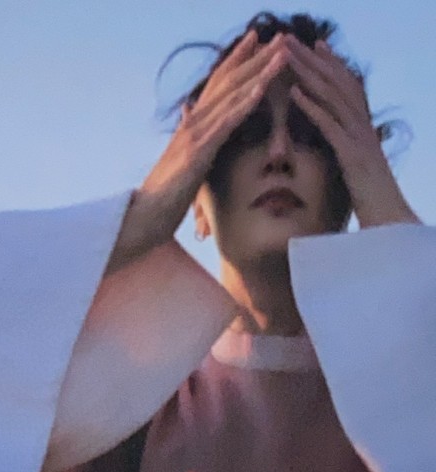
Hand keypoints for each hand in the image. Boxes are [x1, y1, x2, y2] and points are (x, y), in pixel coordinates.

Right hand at [111, 30, 289, 268]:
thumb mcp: (180, 158)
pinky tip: (262, 88)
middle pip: (228, 81)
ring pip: (231, 96)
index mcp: (192, 124)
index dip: (237, 59)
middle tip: (281, 36)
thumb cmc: (163, 195)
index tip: (257, 39)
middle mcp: (193, 122)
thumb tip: (187, 110)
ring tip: (282, 54)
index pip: (217, 83)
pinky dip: (245, 104)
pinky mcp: (198, 152)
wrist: (144, 217)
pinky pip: (226, 123)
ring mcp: (194, 135)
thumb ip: (188, 133)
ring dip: (259, 73)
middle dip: (256, 57)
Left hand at [285, 37, 418, 227]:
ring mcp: (359, 140)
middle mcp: (363, 128)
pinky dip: (313, 107)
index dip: (330, 66)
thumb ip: (347, 158)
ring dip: (308, 74)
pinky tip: (295, 93)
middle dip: (312, 60)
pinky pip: (331, 126)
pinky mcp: (353, 156)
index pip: (346, 89)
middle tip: (289, 39)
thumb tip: (337, 152)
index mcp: (363, 131)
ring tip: (285, 56)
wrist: (390, 228)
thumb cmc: (372, 208)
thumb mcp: (356, 176)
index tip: (312, 46)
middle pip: (337, 84)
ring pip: (333, 97)